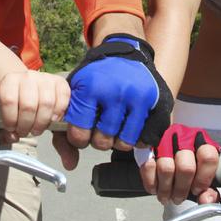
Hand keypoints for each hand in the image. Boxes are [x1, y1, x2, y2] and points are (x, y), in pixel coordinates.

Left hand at [0, 70, 69, 142]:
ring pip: (46, 104)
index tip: (12, 129)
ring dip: (41, 123)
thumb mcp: (6, 109)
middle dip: (26, 125)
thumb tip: (12, 137)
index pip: (9, 100)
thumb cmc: (17, 100)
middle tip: (25, 132)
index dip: (11, 119)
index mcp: (10, 81)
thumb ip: (6, 126)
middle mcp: (28, 77)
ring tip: (37, 129)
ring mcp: (45, 78)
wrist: (29, 85)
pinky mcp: (60, 82)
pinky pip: (62, 100)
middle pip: (29, 105)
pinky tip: (51, 119)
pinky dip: (58, 114)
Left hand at [60, 34, 172, 167]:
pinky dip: (136, 139)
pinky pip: (145, 139)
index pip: (79, 134)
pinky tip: (130, 126)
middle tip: (100, 127)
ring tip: (115, 127)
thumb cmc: (95, 79)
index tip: (81, 130)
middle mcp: (116, 93)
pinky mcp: (156, 103)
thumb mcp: (74, 96)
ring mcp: (139, 98)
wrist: (123, 54)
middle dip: (98, 139)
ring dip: (117, 141)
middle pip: (103, 141)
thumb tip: (70, 165)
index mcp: (91, 88)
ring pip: (125, 143)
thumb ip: (64, 132)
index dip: (78, 137)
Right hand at [139, 124, 220, 204]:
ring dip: (165, 189)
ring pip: (166, 169)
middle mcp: (183, 138)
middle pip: (186, 167)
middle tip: (178, 198)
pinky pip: (148, 166)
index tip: (197, 190)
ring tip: (166, 197)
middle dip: (181, 189)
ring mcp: (164, 141)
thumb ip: (209, 190)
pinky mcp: (147, 146)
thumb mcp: (201, 173)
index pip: (208, 157)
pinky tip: (155, 188)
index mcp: (201, 143)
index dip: (203, 179)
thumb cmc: (186, 162)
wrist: (163, 143)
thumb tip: (206, 200)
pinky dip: (151, 183)